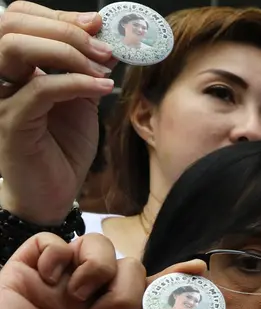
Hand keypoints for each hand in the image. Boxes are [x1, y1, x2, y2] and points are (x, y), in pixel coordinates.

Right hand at [0, 3, 115, 223]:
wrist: (54, 192)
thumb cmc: (63, 146)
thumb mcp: (80, 98)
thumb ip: (85, 67)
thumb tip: (102, 34)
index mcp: (13, 66)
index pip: (20, 18)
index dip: (59, 16)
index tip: (98, 25)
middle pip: (13, 25)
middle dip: (64, 29)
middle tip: (103, 48)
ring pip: (16, 48)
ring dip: (66, 50)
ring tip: (102, 68)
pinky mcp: (10, 122)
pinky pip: (40, 89)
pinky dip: (76, 82)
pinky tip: (103, 88)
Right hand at [0, 233, 199, 308]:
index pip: (149, 290)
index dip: (173, 278)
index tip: (199, 269)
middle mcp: (89, 296)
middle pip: (129, 265)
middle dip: (125, 290)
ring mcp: (59, 281)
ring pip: (96, 245)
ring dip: (96, 269)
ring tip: (78, 300)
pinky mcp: (26, 270)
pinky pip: (50, 241)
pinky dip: (56, 254)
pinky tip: (50, 279)